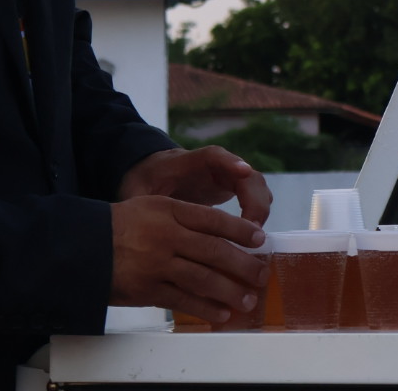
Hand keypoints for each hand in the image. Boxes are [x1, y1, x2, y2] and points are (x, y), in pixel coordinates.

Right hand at [109, 196, 267, 325]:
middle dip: (243, 265)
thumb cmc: (120, 224)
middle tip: (261, 274)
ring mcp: (158, 265)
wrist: (82, 246)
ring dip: (230, 291)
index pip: (213, 220)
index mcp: (169, 211)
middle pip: (214, 251)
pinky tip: (222, 314)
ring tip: (248, 299)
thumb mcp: (151, 205)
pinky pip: (183, 301)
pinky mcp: (148, 290)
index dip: (240, 230)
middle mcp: (167, 236)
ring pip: (203, 279)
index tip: (259, 239)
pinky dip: (205, 309)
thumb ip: (184, 216)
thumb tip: (221, 234)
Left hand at [119, 146, 271, 225]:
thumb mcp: (137, 192)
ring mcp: (228, 176)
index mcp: (188, 162)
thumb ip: (140, 205)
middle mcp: (216, 166)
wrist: (153, 172)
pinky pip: (255, 198)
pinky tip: (250, 240)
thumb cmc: (146, 181)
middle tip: (253, 231)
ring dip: (260, 210)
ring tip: (253, 240)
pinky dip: (258, 216)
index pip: (213, 156)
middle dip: (254, 200)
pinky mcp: (233, 188)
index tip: (243, 171)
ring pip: (256, 186)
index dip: (230, 162)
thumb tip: (139, 227)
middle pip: (246, 174)